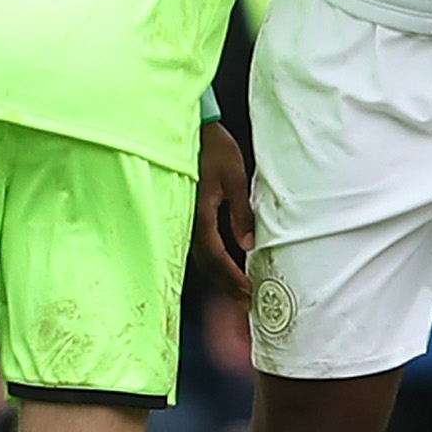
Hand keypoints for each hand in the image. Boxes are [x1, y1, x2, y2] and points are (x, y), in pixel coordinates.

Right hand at [193, 118, 253, 305]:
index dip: (231, 277)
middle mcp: (187, 220)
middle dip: (226, 285)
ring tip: (238, 290)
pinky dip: (213, 259)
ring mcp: (183, 217)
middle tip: (245, 303)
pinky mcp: (185, 212)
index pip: (215, 256)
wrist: (186, 128)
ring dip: (220, 275)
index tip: (248, 293)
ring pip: (200, 256)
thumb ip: (240, 212)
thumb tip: (248, 244)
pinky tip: (225, 264)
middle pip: (205, 264)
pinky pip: (198, 244)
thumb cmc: (211, 147)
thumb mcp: (234, 176)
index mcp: (199, 213)